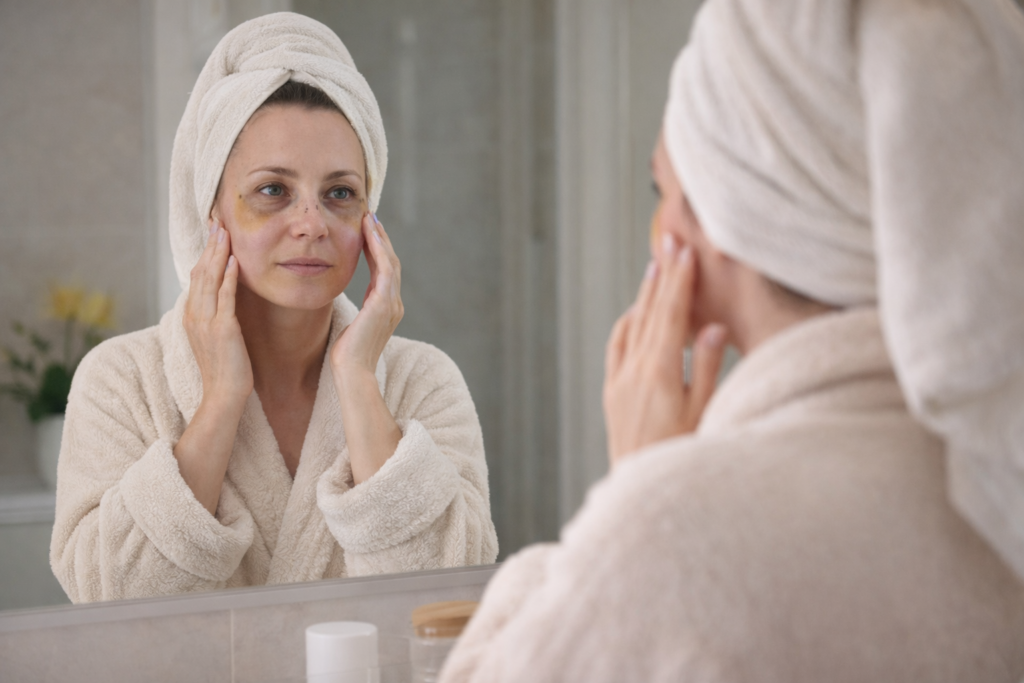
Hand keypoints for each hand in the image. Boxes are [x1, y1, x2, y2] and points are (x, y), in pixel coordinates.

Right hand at [183, 220, 252, 408]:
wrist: (223, 394)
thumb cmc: (224, 368)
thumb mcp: (214, 336)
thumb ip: (214, 315)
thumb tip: (221, 297)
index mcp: (192, 315)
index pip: (196, 276)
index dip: (204, 253)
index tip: (212, 233)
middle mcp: (195, 315)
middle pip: (200, 272)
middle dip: (210, 246)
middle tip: (218, 222)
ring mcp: (207, 322)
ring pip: (210, 280)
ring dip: (218, 254)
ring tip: (225, 232)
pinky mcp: (223, 329)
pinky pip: (225, 298)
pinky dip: (228, 278)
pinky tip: (234, 261)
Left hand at [330, 213, 403, 378]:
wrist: (353, 372)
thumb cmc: (348, 355)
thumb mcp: (353, 327)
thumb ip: (359, 312)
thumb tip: (352, 304)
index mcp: (387, 309)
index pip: (385, 272)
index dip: (378, 250)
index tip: (368, 231)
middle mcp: (394, 304)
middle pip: (391, 263)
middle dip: (381, 239)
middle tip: (370, 217)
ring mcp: (392, 303)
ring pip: (390, 261)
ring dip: (380, 238)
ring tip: (369, 219)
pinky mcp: (384, 304)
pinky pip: (385, 268)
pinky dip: (379, 249)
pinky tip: (369, 234)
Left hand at [603, 236, 725, 467]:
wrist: (638, 488)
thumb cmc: (682, 455)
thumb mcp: (703, 413)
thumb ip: (707, 368)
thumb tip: (713, 326)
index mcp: (660, 372)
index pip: (672, 315)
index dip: (680, 281)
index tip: (685, 252)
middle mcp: (633, 371)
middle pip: (650, 313)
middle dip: (661, 275)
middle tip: (667, 242)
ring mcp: (619, 382)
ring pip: (631, 327)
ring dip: (643, 296)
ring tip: (655, 269)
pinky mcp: (612, 394)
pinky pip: (616, 348)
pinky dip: (627, 324)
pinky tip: (635, 315)